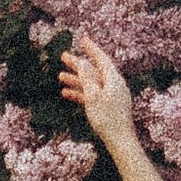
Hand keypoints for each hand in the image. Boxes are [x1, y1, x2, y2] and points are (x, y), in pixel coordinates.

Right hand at [58, 34, 138, 153]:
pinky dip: (80, 93)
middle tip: (63, 57)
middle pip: (94, 71)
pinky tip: (66, 93)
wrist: (120, 141)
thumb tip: (83, 63)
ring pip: (91, 84)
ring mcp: (111, 96)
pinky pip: (92, 96)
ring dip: (76, 80)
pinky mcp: (108, 107)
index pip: (101, 59)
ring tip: (60, 76)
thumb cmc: (107, 118)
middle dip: (78, 65)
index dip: (91, 48)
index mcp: (113, 79)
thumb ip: (87, 78)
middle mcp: (114, 85)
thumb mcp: (93, 96)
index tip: (82, 39)